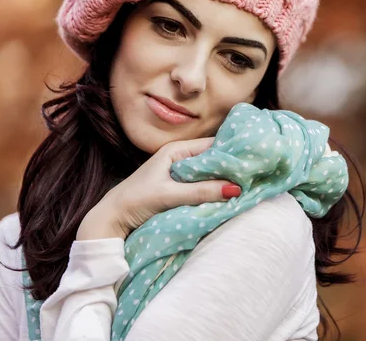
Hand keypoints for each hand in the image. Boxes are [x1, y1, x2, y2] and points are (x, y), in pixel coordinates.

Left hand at [77, 138, 239, 239]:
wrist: (111, 219)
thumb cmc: (135, 201)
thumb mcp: (170, 196)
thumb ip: (201, 192)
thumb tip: (235, 189)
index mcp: (176, 150)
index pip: (212, 145)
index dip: (232, 152)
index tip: (252, 159)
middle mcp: (179, 158)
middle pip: (213, 158)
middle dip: (230, 166)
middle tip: (254, 173)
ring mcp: (179, 173)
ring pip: (209, 172)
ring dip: (223, 179)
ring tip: (246, 183)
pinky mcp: (179, 187)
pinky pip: (202, 184)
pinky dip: (214, 188)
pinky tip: (227, 194)